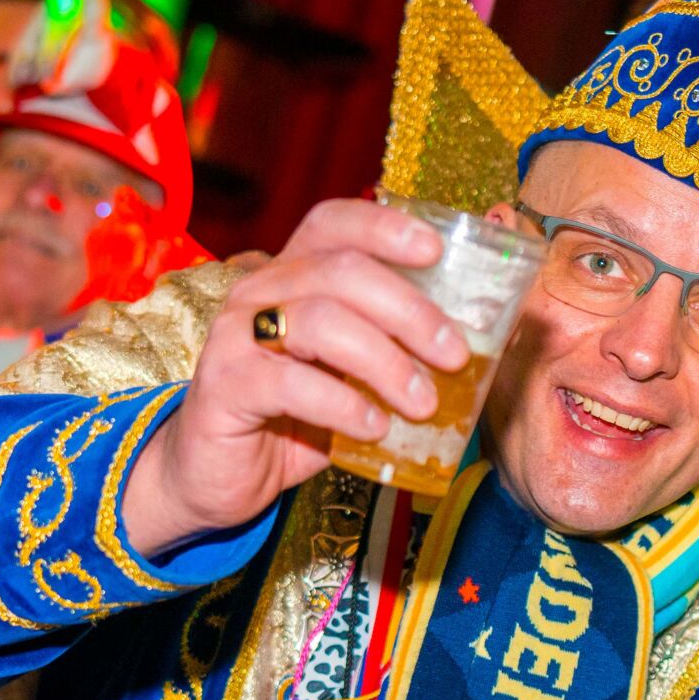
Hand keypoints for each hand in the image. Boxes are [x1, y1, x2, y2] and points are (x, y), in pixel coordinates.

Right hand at [120, 199, 469, 556]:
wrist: (218, 476)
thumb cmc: (295, 420)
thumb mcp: (351, 376)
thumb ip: (394, 349)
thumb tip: (480, 344)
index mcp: (292, 276)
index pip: (333, 223)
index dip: (385, 227)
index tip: (436, 250)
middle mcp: (260, 292)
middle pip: (341, 270)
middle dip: (409, 310)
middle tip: (455, 355)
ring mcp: (235, 336)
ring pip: (320, 321)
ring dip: (385, 362)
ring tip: (423, 403)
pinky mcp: (223, 386)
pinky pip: (290, 383)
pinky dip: (343, 404)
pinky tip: (374, 426)